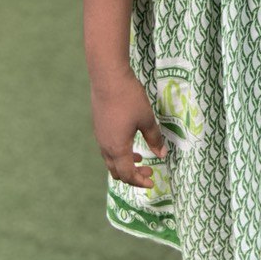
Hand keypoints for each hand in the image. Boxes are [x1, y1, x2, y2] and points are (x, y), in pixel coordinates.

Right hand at [90, 69, 168, 187]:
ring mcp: (100, 136)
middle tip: (148, 171)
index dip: (140, 181)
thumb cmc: (129, 99)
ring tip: (140, 157)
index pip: (127, 174)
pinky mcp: (98, 127)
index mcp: (117, 148)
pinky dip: (119, 152)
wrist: (108, 78)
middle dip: (133, 176)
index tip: (152, 181)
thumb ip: (154, 138)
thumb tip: (162, 154)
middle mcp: (105, 146)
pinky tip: (129, 141)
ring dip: (125, 163)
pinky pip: (107, 148)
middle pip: (116, 171)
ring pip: (110, 160)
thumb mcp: (146, 119)